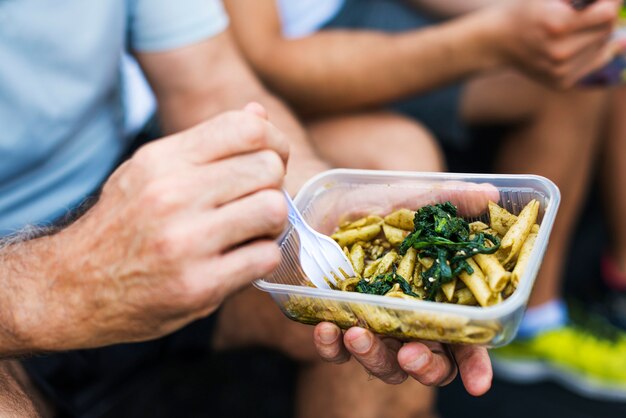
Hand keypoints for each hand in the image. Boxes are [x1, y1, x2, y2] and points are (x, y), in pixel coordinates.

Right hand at [28, 104, 289, 350]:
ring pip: (274, 210)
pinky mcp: (198, 286)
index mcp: (162, 160)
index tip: (274, 160)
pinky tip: (240, 260)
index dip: (275, 142)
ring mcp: (185, 242)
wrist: (73, 288)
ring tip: (251, 231)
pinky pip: (266, 257)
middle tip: (257, 202)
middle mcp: (172, 195)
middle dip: (273, 185)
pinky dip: (261, 258)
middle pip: (268, 169)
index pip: (247, 128)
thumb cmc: (122, 224)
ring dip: (272, 223)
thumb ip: (206, 144)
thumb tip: (257, 113)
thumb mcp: (151, 171)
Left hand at [309, 181, 496, 393]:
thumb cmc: (379, 208)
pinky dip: (332, 347)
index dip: (475, 365)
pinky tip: (327, 328)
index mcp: (439, 299)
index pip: (466, 341)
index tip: (479, 383)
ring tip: (358, 333)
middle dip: (425, 367)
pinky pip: (337, 351)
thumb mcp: (412, 201)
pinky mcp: (340, 324)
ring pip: (384, 363)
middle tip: (412, 355)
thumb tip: (490, 192)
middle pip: (429, 363)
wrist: (328, 205)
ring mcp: (376, 326)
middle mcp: (411, 320)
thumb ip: (450, 200)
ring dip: (373, 356)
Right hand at [491, 0, 623, 86]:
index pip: (608, 13)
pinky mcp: (561, 83)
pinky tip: (573, 45)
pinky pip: (593, 63)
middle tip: (582, 13)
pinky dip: (590, 51)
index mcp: (557, 25)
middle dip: (603, 17)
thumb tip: (616, 7)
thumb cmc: (526, 10)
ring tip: (573, 30)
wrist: (498, 41)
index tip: (604, 0)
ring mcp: (560, 71)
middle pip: (607, 30)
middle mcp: (559, 53)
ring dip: (596, 34)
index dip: (611, 1)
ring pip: (603, 47)